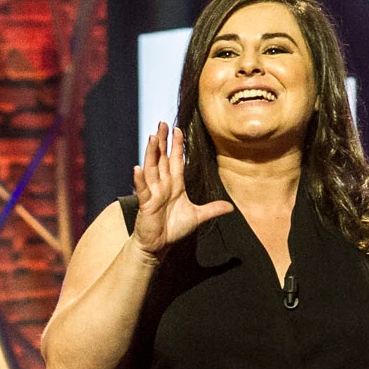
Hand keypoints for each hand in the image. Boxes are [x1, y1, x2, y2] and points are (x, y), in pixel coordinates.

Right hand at [132, 121, 233, 256]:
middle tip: (161, 123)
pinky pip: (143, 190)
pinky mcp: (146, 204)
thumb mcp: (197, 217)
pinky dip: (139, 179)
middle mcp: (163, 185)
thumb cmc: (174, 229)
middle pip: (162, 159)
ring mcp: (153, 193)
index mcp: (175, 185)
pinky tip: (137, 168)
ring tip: (152, 137)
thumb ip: (212, 209)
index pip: (176, 160)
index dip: (177, 145)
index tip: (178, 129)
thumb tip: (231, 207)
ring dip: (151, 153)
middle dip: (162, 141)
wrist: (159, 245)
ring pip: (152, 169)